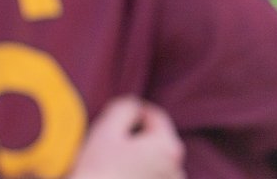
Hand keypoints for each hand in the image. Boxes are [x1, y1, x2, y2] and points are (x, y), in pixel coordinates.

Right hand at [69, 96, 183, 178]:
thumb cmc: (99, 167)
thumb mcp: (107, 128)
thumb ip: (125, 107)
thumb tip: (135, 105)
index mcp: (168, 146)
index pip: (155, 114)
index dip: (134, 109)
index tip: (114, 115)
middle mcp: (177, 167)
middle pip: (157, 137)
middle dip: (136, 133)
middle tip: (111, 140)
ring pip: (155, 157)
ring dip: (139, 153)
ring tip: (114, 161)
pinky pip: (153, 175)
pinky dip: (140, 171)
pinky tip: (121, 175)